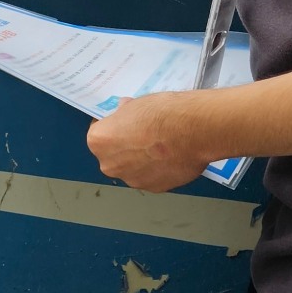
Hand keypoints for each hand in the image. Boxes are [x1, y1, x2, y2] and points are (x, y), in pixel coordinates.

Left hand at [86, 94, 211, 192]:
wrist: (193, 130)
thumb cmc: (161, 113)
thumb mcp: (136, 103)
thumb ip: (125, 114)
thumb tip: (125, 113)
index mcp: (99, 141)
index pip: (99, 133)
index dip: (114, 126)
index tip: (126, 123)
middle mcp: (110, 165)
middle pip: (114, 155)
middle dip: (126, 146)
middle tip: (145, 134)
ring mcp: (132, 179)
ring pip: (133, 168)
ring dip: (143, 160)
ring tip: (163, 146)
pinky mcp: (154, 188)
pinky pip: (152, 176)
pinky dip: (160, 169)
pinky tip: (173, 156)